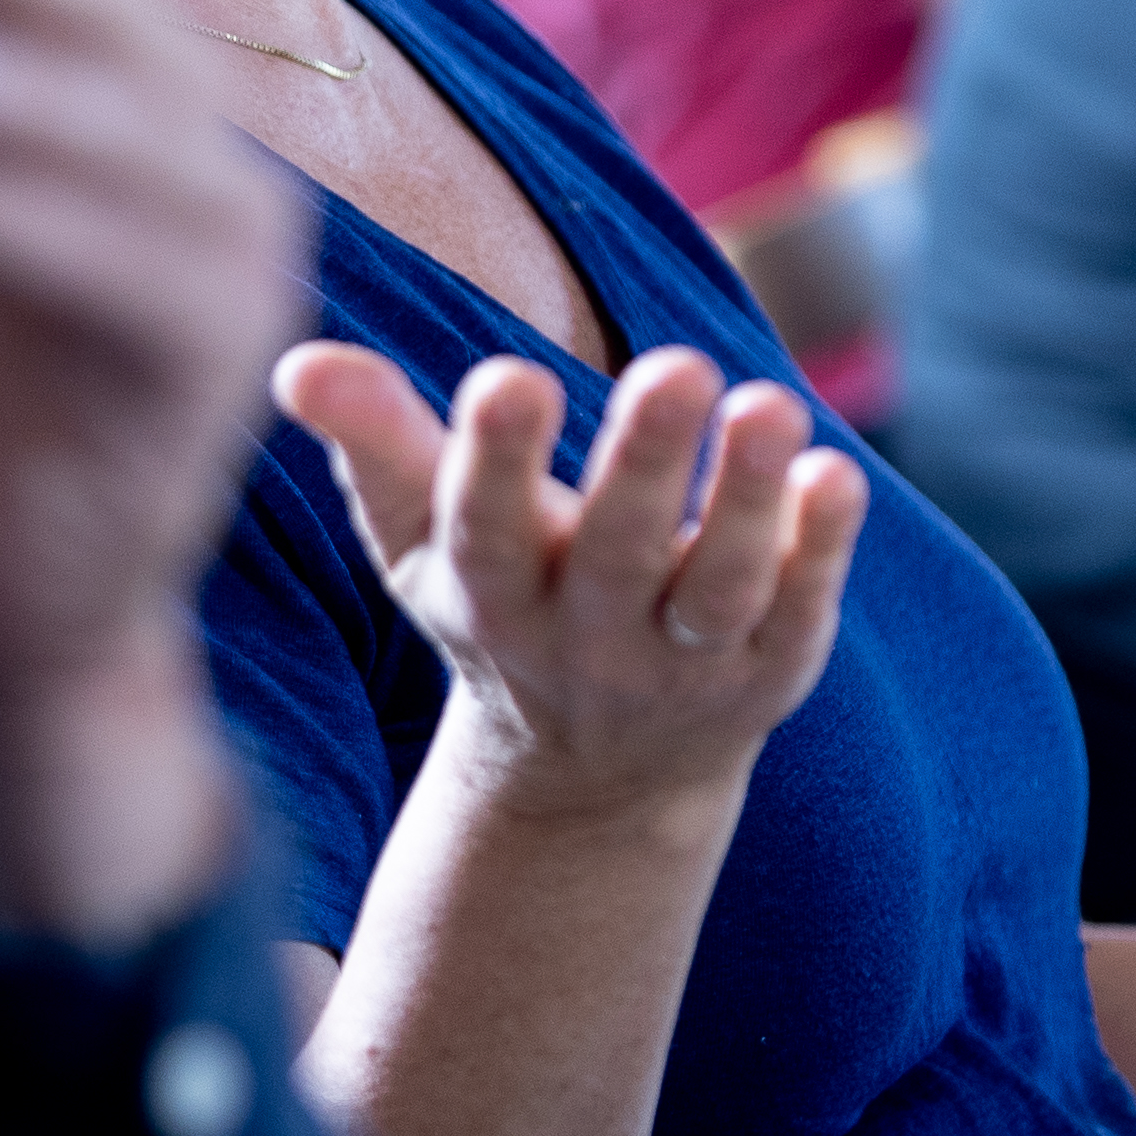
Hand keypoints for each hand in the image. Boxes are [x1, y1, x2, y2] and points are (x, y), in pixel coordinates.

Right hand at [277, 344, 863, 832]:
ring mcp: (683, 664)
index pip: (488, 528)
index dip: (495, 459)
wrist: (598, 773)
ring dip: (748, 502)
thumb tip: (298, 362)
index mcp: (492, 593)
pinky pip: (799, 614)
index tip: (511, 378)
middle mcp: (588, 638)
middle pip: (620, 553)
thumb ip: (374, 440)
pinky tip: (837, 476)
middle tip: (678, 364)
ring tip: (772, 405)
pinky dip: (822, 552)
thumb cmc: (503, 601)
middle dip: (644, 462)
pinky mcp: (769, 672)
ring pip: (720, 588)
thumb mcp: (422, 536)